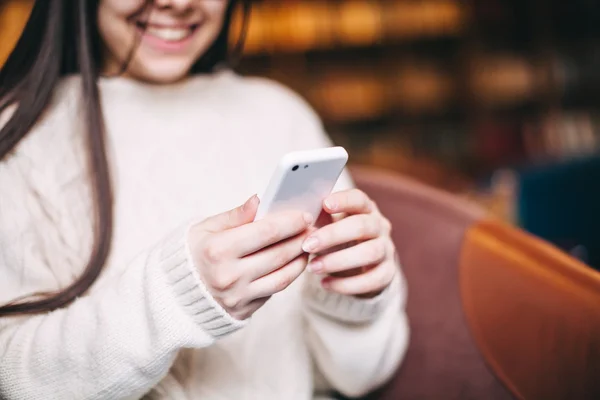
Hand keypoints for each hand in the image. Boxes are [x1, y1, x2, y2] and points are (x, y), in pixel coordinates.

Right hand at [188, 195, 312, 319]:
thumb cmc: (191, 254)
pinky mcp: (243, 310)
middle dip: (300, 239)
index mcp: (218, 250)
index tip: (304, 215)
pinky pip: (273, 292)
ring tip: (307, 245)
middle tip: (312, 228)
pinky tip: (294, 262)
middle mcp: (229, 275)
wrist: (173, 294)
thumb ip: (235, 216)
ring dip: (300, 259)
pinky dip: (288, 275)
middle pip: (278, 255)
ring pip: (282, 277)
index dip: (289, 222)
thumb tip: (259, 200)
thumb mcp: (204, 228)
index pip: (265, 233)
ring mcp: (237, 296)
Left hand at [302, 189, 396, 297]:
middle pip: (362, 226)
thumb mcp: (330, 225)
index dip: (343, 200)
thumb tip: (299, 212)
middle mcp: (380, 226)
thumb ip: (319, 218)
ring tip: (313, 267)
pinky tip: (325, 284)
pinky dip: (347, 284)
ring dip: (338, 261)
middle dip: (333, 235)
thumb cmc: (339, 239)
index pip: (359, 199)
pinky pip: (372, 280)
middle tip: (308, 245)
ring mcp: (387, 250)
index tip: (324, 204)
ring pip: (370, 253)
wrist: (360, 267)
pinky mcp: (387, 273)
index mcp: (366, 209)